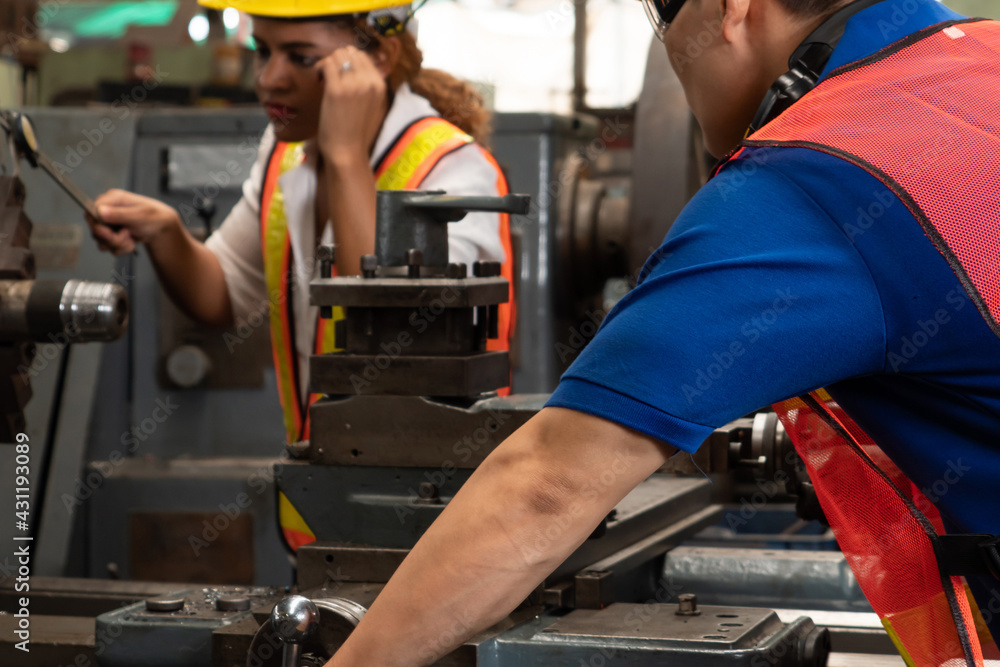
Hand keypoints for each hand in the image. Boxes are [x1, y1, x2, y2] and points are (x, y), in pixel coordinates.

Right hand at [88, 189, 180, 255]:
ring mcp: (107, 223)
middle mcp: (106, 210)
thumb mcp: (139, 215)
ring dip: (118, 244)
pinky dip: (120, 248)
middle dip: (112, 238)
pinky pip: (107, 247)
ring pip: (100, 240)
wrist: (162, 228)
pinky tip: (130, 242)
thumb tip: (100, 212)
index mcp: (112, 199)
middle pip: (95, 229)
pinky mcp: (110, 234)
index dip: (99, 226)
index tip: (111, 233)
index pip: (91, 212)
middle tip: (127, 236)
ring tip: (131, 238)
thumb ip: (120, 214)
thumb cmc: (154, 217)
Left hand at [315, 46, 387, 167]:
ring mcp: (354, 84)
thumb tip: (353, 68)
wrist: (348, 153)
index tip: (339, 74)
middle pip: (350, 52)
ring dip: (328, 63)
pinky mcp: (337, 90)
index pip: (363, 57)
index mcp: (380, 85)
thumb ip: (368, 87)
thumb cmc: (356, 134)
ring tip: (323, 78)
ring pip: (338, 55)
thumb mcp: (372, 107)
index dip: (348, 62)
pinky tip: (318, 80)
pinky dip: (319, 68)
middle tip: (329, 75)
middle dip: (337, 60)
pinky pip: (327, 64)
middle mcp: (370, 82)